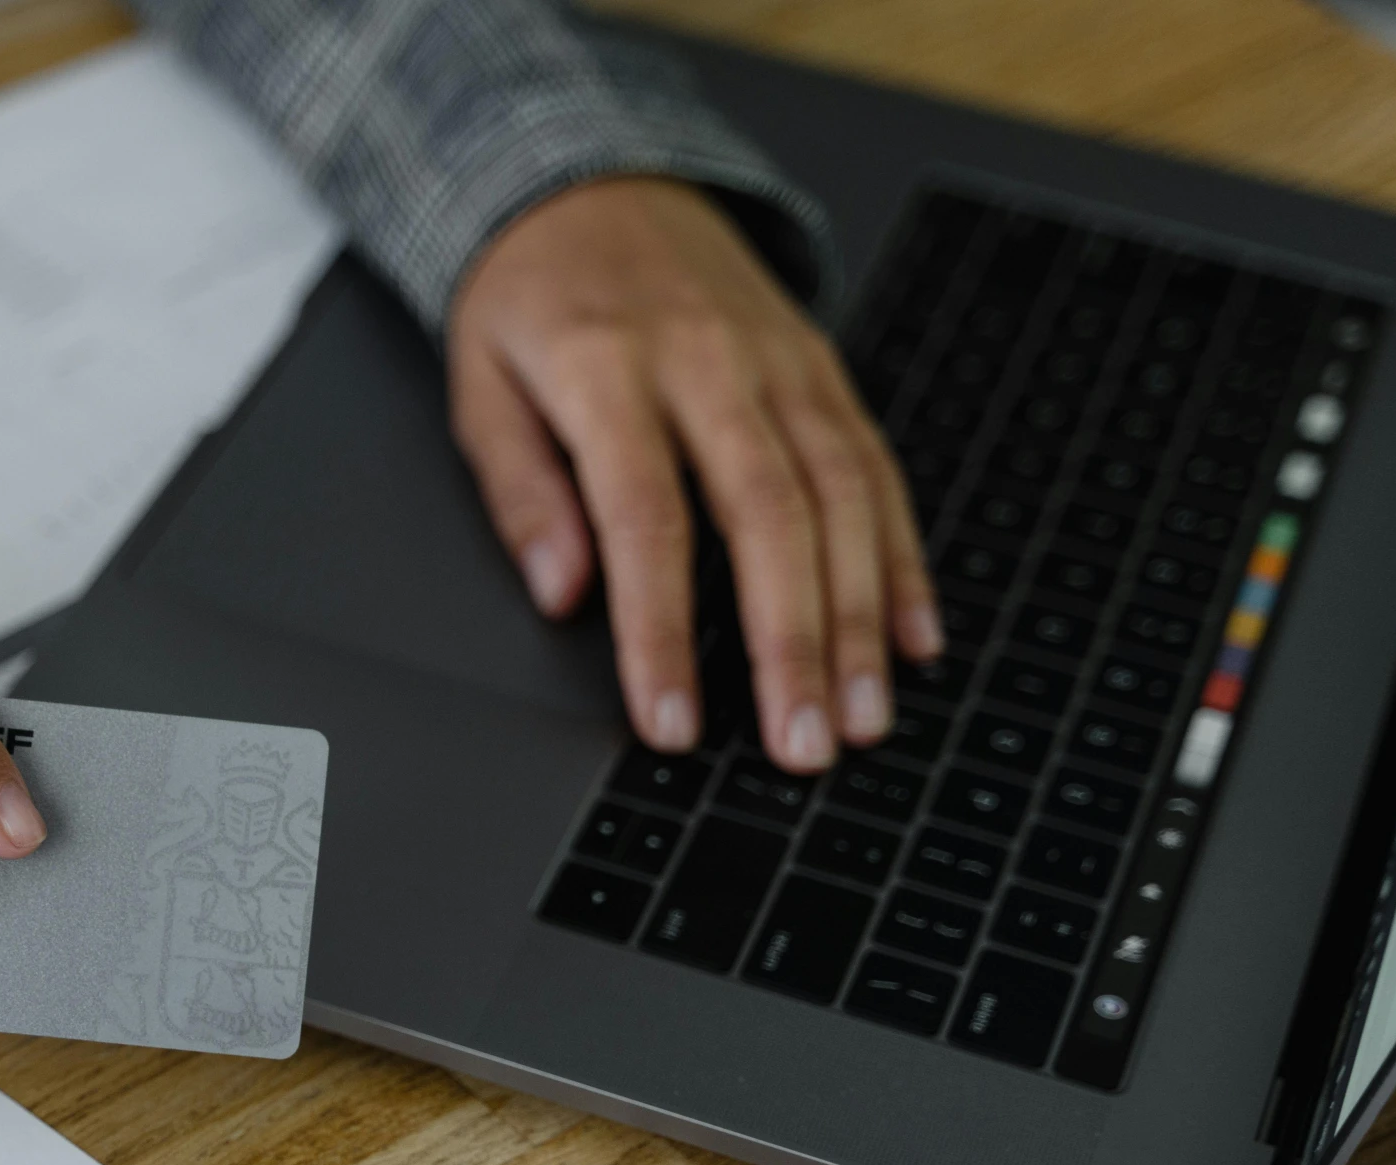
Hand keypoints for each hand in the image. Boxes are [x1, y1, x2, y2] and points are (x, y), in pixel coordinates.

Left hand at [448, 176, 941, 770]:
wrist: (596, 186)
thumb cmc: (530, 306)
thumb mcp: (481, 387)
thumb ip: (521, 492)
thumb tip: (562, 594)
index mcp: (607, 368)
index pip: (646, 519)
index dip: (662, 633)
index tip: (672, 724)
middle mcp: (708, 361)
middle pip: (768, 514)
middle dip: (793, 643)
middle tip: (803, 746)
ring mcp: (779, 360)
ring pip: (842, 495)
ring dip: (861, 618)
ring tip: (864, 718)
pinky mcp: (823, 367)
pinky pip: (875, 467)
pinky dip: (901, 557)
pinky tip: (914, 638)